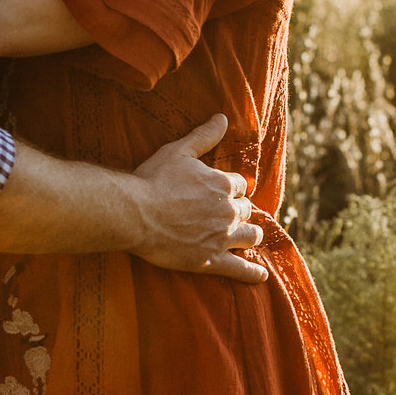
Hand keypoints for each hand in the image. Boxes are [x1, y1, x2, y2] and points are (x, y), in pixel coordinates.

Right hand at [128, 115, 267, 284]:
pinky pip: (240, 269)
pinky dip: (252, 273)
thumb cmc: (153, 180)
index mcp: (223, 184)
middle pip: (246, 210)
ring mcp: (222, 237)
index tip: (222, 190)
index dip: (230, 187)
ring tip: (246, 236)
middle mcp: (228, 211)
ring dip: (250, 234)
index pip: (239, 185)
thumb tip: (222, 117)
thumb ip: (204, 136)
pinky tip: (261, 276)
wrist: (134, 213)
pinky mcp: (211, 260)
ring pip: (251, 235)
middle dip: (239, 210)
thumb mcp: (178, 151)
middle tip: (227, 214)